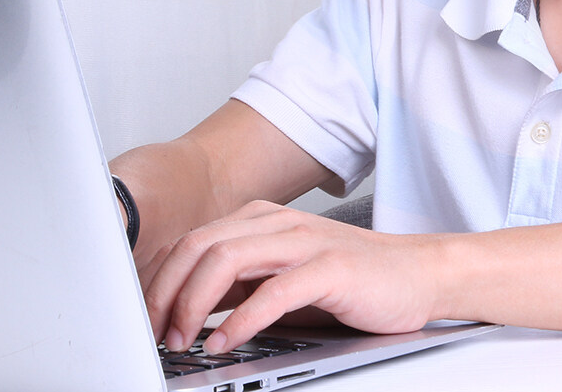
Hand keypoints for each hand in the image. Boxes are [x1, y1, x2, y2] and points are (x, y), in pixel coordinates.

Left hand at [142, 201, 444, 353]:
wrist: (416, 272)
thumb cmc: (350, 279)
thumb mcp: (285, 275)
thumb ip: (242, 282)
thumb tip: (189, 307)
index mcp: (263, 219)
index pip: (194, 240)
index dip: (162, 279)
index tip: (145, 317)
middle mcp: (279, 222)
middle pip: (202, 245)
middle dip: (167, 291)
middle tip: (154, 333)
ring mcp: (304, 241)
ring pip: (228, 259)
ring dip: (195, 303)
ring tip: (182, 339)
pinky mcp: (330, 268)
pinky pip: (273, 291)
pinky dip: (240, 319)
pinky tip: (224, 342)